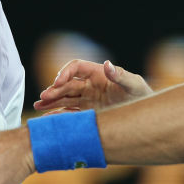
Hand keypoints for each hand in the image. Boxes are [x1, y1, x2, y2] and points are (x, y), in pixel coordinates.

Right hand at [34, 59, 151, 111]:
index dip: (65, 72)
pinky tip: (48, 118)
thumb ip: (121, 76)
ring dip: (51, 101)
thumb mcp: (134, 84)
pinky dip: (58, 114)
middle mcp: (90, 85)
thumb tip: (108, 65)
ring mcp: (87, 99)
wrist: (145, 114)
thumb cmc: (142, 95)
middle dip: (54, 90)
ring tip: (38, 107)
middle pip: (67, 84)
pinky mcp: (88, 112)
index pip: (76, 67)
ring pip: (65, 98)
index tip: (58, 82)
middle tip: (43, 98)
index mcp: (98, 73)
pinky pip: (70, 112)